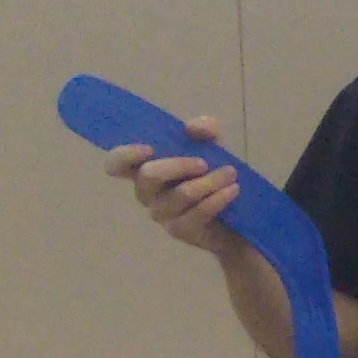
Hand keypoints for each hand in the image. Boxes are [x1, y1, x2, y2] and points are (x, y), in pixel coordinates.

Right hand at [105, 117, 245, 250]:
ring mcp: (161, 214)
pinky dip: (217, 199)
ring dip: (209, 181)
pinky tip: (233, 190)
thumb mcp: (213, 147)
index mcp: (144, 169)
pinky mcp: (180, 230)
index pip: (117, 163)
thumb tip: (193, 127)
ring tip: (231, 174)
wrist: (240, 216)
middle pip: (148, 176)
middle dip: (178, 165)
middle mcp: (146, 192)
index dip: (124, 156)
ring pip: (180, 194)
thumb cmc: (213, 175)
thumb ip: (204, 130)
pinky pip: (198, 212)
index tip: (148, 148)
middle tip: (205, 162)